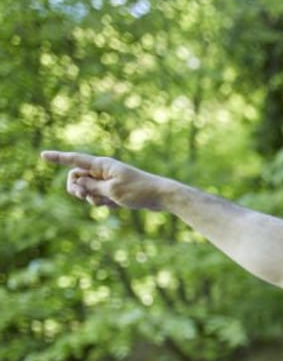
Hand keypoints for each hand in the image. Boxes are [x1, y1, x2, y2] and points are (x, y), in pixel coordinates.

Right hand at [41, 150, 168, 210]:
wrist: (161, 197)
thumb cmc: (139, 191)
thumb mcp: (111, 191)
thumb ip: (92, 187)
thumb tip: (77, 183)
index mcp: (102, 165)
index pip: (75, 160)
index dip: (58, 158)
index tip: (42, 155)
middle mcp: (104, 171)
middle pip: (78, 178)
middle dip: (76, 188)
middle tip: (82, 196)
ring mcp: (109, 181)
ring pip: (88, 191)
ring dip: (92, 199)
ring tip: (108, 202)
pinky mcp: (115, 191)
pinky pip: (100, 198)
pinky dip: (104, 203)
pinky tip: (117, 205)